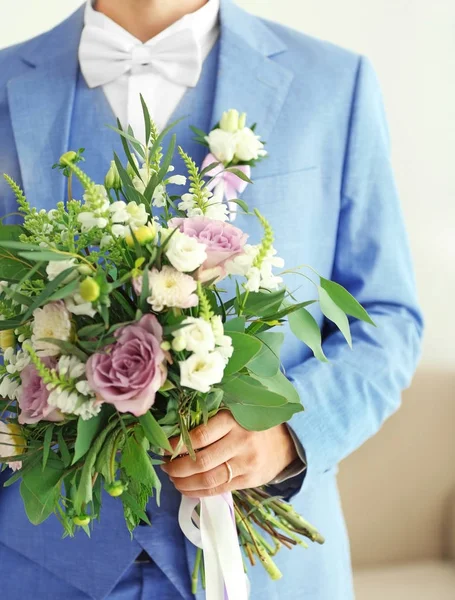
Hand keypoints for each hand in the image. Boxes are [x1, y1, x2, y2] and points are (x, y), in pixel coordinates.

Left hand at [161, 411, 297, 497]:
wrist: (285, 443)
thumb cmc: (251, 425)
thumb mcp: (234, 414)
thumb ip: (211, 422)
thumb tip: (176, 436)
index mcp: (233, 420)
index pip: (199, 436)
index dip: (177, 445)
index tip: (163, 448)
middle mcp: (240, 442)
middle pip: (201, 461)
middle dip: (176, 467)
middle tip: (165, 466)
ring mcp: (245, 463)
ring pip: (208, 479)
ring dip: (184, 483)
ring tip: (174, 479)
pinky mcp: (249, 480)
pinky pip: (218, 490)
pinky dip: (198, 492)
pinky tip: (187, 488)